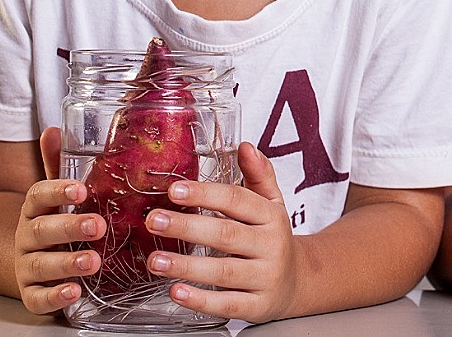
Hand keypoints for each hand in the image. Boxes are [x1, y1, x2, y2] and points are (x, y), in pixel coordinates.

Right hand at [13, 127, 106, 314]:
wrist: (28, 261)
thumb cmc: (52, 222)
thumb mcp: (56, 193)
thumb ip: (57, 164)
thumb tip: (53, 128)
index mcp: (35, 208)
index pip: (39, 194)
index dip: (58, 191)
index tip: (81, 189)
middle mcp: (27, 236)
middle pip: (42, 230)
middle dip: (70, 228)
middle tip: (97, 225)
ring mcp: (27, 265)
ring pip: (41, 264)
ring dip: (67, 263)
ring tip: (93, 262)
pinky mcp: (32, 293)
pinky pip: (39, 298)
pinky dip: (55, 296)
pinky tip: (74, 291)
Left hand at [141, 142, 297, 322]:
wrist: (297, 283)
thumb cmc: (273, 239)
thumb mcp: (271, 204)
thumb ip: (258, 175)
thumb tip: (245, 145)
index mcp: (271, 216)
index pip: (237, 200)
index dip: (205, 194)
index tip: (174, 190)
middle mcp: (270, 246)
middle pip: (226, 234)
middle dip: (187, 227)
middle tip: (154, 220)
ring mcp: (265, 277)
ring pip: (224, 272)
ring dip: (186, 266)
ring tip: (155, 260)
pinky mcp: (257, 306)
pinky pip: (227, 304)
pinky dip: (201, 300)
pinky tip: (176, 292)